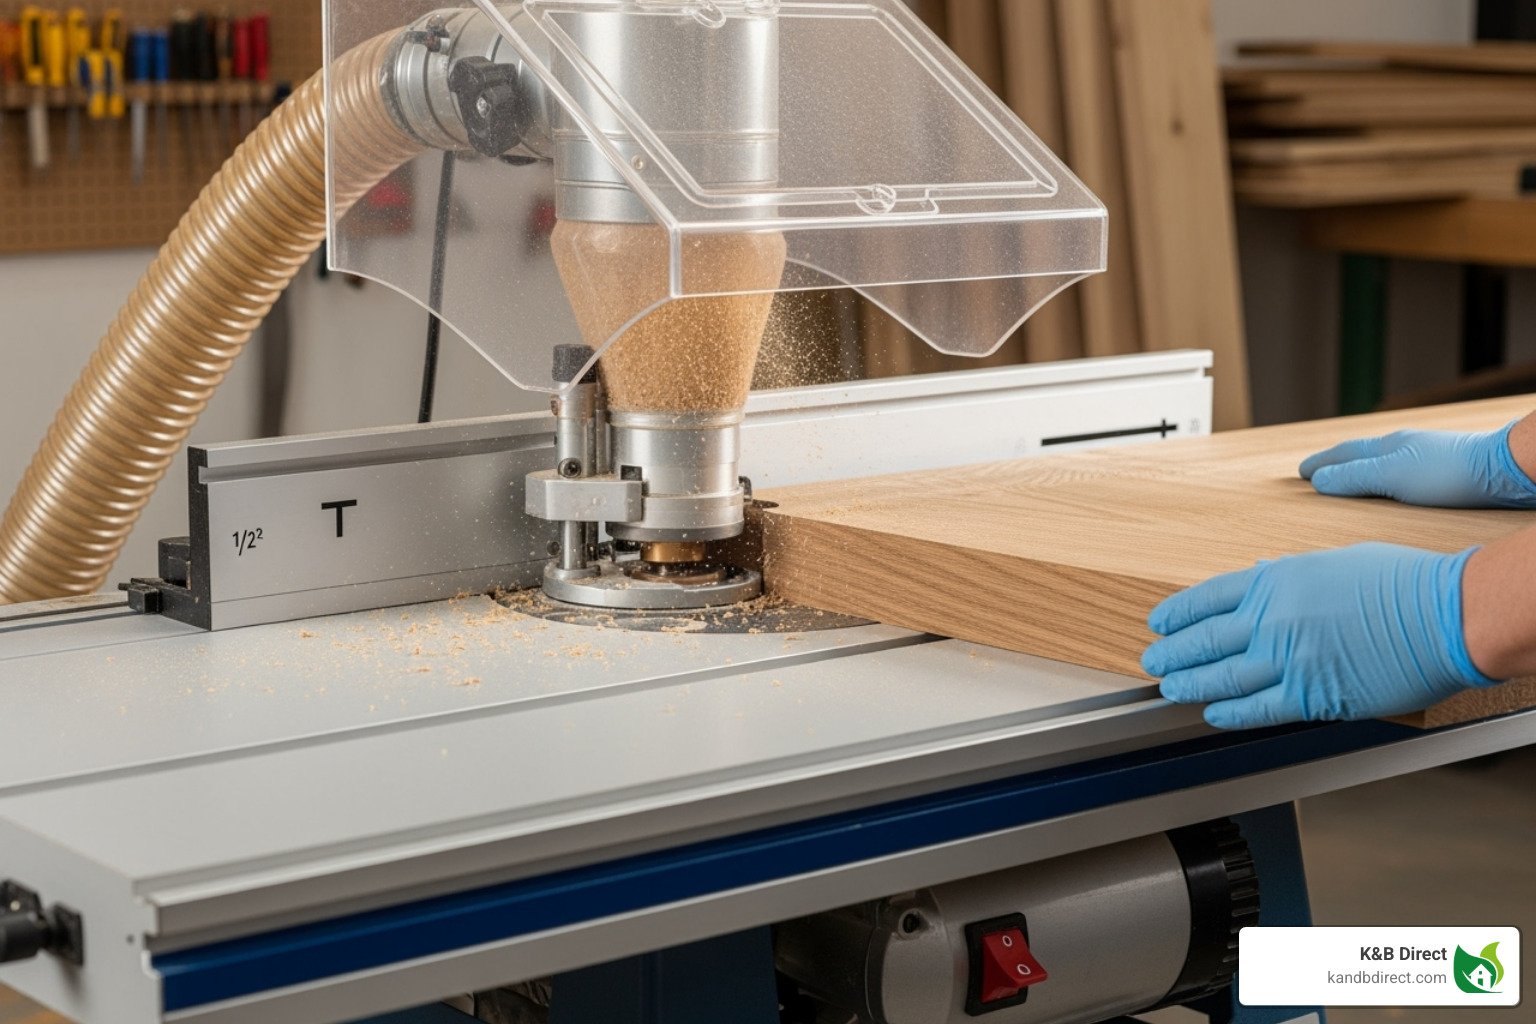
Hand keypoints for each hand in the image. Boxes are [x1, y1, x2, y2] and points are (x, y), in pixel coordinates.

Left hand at [1142, 543, 1496, 728]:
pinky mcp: (1312, 695)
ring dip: (1189, 685)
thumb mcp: (1332, 561)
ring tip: (1170, 688)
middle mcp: (1272, 618)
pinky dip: (1229, 713)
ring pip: (1220, 678)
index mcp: (1275, 579)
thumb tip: (1264, 577)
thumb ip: (1290, 575)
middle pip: (1203, 640)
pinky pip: (1258, 708)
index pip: (1206, 598)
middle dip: (1172, 653)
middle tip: (1153, 660)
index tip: (1160, 623)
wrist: (1445, 614)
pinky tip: (1213, 713)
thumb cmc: (1403, 582)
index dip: (1178, 614)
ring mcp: (1288, 659)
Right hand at [1299, 423, 1535, 508]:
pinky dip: (1384, 480)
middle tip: (1317, 471)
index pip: (1345, 453)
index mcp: (1388, 446)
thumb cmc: (1449, 472)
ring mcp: (1425, 458)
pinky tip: (1394, 487)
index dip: (1321, 463)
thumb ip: (1354, 478)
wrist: (1503, 469)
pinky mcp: (1443, 472)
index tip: (1301, 471)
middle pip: (1362, 455)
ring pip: (1382, 464)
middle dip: (1337, 464)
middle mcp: (1405, 448)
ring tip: (1349, 479)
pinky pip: (1400, 475)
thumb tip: (1318, 481)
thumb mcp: (1392, 476)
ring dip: (1361, 472)